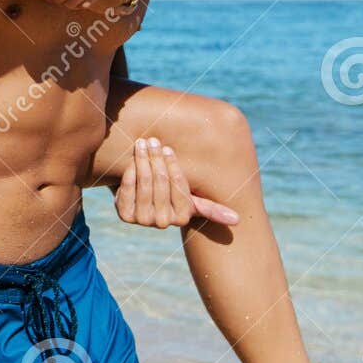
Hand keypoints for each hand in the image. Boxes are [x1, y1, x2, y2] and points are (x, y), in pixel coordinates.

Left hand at [115, 137, 238, 228]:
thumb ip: (211, 208)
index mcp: (182, 217)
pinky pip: (127, 188)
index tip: (168, 149)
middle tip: (153, 140)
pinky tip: (132, 159)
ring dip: (143, 160)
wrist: (140, 200)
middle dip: (156, 158)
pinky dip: (130, 171)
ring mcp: (142, 220)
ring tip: (142, 143)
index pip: (179, 187)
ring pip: (144, 183)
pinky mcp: (124, 215)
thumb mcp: (191, 199)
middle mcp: (163, 223)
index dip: (173, 166)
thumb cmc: (170, 195)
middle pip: (160, 182)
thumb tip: (238, 220)